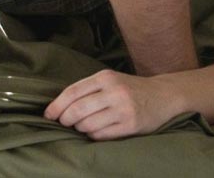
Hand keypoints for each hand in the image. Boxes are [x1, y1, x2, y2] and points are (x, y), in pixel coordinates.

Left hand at [44, 69, 181, 139]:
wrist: (164, 95)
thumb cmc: (132, 89)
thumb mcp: (112, 80)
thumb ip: (89, 89)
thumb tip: (58, 108)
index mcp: (106, 77)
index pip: (73, 92)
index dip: (56, 106)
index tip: (49, 115)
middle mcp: (115, 91)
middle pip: (77, 110)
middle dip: (65, 120)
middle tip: (65, 123)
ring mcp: (123, 109)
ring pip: (87, 125)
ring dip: (80, 129)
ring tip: (85, 125)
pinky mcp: (130, 124)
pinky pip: (101, 135)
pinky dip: (94, 135)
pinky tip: (98, 130)